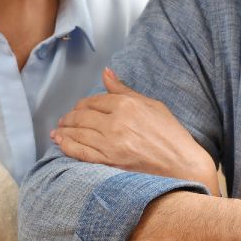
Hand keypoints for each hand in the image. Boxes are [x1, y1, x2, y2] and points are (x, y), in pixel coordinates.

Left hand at [51, 68, 220, 193]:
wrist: (182, 166)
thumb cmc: (171, 135)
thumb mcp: (152, 105)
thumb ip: (125, 90)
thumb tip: (106, 73)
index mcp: (128, 105)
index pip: (94, 100)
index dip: (83, 104)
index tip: (79, 108)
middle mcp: (116, 123)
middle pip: (82, 116)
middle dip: (70, 116)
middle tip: (65, 119)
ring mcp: (111, 145)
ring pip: (78, 133)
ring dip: (64, 130)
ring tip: (58, 131)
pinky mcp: (109, 163)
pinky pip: (80, 152)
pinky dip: (67, 146)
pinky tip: (60, 142)